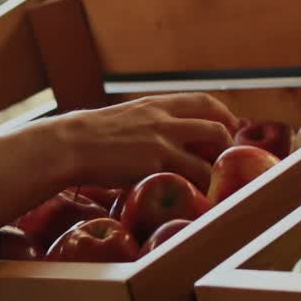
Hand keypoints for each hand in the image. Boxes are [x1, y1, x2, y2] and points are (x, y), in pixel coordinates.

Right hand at [48, 92, 237, 190]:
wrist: (70, 144)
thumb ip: (141, 122)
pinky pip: (188, 181)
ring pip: (207, 160)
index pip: (202, 101)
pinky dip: (196, 192)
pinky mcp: (154, 167)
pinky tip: (196, 199)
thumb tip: (145, 135)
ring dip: (215, 175)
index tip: (230, 125)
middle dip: (228, 145)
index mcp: (155, 105)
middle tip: (227, 160)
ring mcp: (162, 144)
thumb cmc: (87, 134)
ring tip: (213, 186)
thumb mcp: (122, 116)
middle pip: (215, 128)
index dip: (223, 113)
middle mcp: (164, 121)